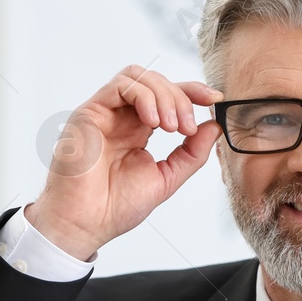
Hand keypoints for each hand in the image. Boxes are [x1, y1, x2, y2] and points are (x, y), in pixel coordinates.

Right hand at [25, 65, 222, 259]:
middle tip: (187, 127)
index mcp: (138, 130)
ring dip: (163, 95)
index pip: (166, 96)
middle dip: (180, 98)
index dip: (192, 92)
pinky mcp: (90, 113)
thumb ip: (191, 153)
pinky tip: (153, 122)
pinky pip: (120, 86)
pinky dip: (143, 97)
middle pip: (156, 82)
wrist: (87, 223)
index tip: (215, 100)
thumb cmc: (115, 207)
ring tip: (171, 126)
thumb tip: (214, 127)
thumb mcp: (167, 177)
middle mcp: (121, 117)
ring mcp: (105, 113)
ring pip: (139, 77)